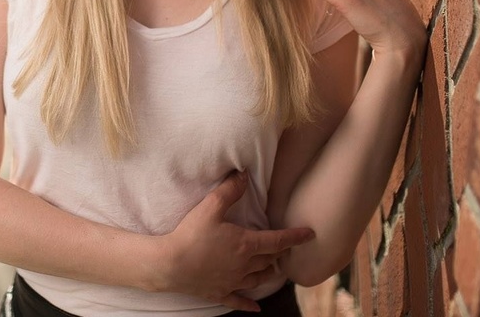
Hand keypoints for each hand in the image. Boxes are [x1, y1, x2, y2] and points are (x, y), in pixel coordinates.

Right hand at [158, 171, 313, 311]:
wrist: (169, 265)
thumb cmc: (190, 235)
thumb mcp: (209, 208)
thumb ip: (229, 191)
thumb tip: (243, 175)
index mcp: (245, 245)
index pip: (277, 241)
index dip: (295, 237)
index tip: (310, 234)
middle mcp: (244, 266)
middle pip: (270, 260)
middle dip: (279, 253)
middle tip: (284, 247)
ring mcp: (233, 282)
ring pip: (259, 279)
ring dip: (269, 273)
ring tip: (274, 269)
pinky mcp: (219, 293)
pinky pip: (239, 301)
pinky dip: (249, 304)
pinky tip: (256, 307)